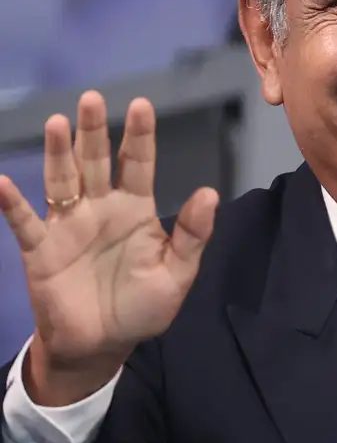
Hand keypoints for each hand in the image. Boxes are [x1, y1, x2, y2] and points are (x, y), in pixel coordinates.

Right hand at [0, 92, 218, 405]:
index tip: (142, 105)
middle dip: (93, 132)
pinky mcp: (40, 248)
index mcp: (136, 210)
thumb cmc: (143, 307)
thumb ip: (192, 235)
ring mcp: (67, 225)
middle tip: (90, 98)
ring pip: (61, 180)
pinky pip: (23, 221)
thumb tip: (210, 193)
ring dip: (57, 153)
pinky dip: (12, 202)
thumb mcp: (177, 274)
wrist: (103, 344)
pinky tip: (2, 181)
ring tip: (56, 123)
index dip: (139, 137)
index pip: (138, 165)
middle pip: (96, 163)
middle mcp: (100, 208)